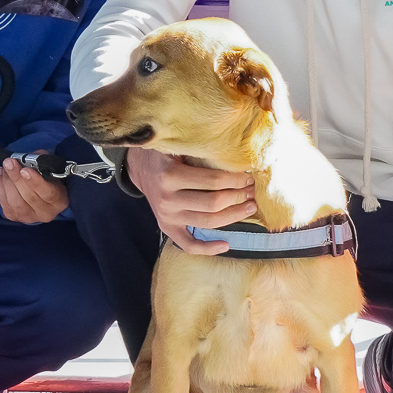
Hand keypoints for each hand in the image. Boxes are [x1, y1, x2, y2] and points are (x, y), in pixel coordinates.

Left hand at [0, 159, 70, 223]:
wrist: (41, 191)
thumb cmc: (48, 177)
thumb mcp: (50, 167)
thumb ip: (41, 162)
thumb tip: (26, 159)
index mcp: (59, 200)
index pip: (48, 193)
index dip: (35, 182)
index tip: (25, 170)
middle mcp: (46, 213)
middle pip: (29, 197)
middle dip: (16, 177)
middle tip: (9, 162)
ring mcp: (29, 217)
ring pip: (14, 201)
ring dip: (7, 181)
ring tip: (5, 167)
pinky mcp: (15, 217)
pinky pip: (4, 203)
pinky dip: (0, 186)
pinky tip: (1, 174)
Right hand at [125, 147, 255, 254]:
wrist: (139, 167)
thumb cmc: (164, 151)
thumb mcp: (177, 144)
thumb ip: (200, 149)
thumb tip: (236, 154)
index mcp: (170, 175)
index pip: (213, 181)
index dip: (235, 180)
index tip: (249, 176)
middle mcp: (167, 199)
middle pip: (213, 203)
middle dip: (238, 197)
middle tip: (252, 191)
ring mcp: (167, 216)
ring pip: (207, 222)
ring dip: (233, 217)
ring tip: (249, 208)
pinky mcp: (166, 227)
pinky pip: (188, 245)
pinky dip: (207, 249)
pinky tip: (227, 245)